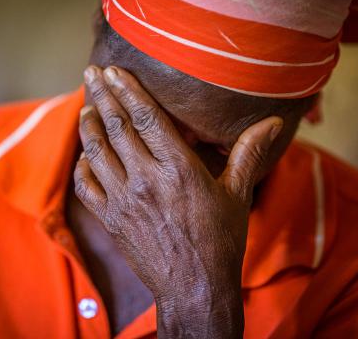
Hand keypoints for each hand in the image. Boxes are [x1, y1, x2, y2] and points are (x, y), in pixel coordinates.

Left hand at [74, 65, 282, 337]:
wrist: (194, 286)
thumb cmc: (220, 240)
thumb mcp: (237, 194)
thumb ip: (249, 153)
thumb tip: (274, 122)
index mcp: (179, 169)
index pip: (146, 118)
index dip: (128, 89)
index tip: (114, 70)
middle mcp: (146, 180)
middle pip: (116, 127)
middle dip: (102, 95)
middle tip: (91, 72)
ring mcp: (124, 200)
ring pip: (96, 151)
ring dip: (88, 124)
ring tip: (87, 104)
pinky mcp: (111, 220)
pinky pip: (87, 185)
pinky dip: (83, 165)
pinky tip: (86, 153)